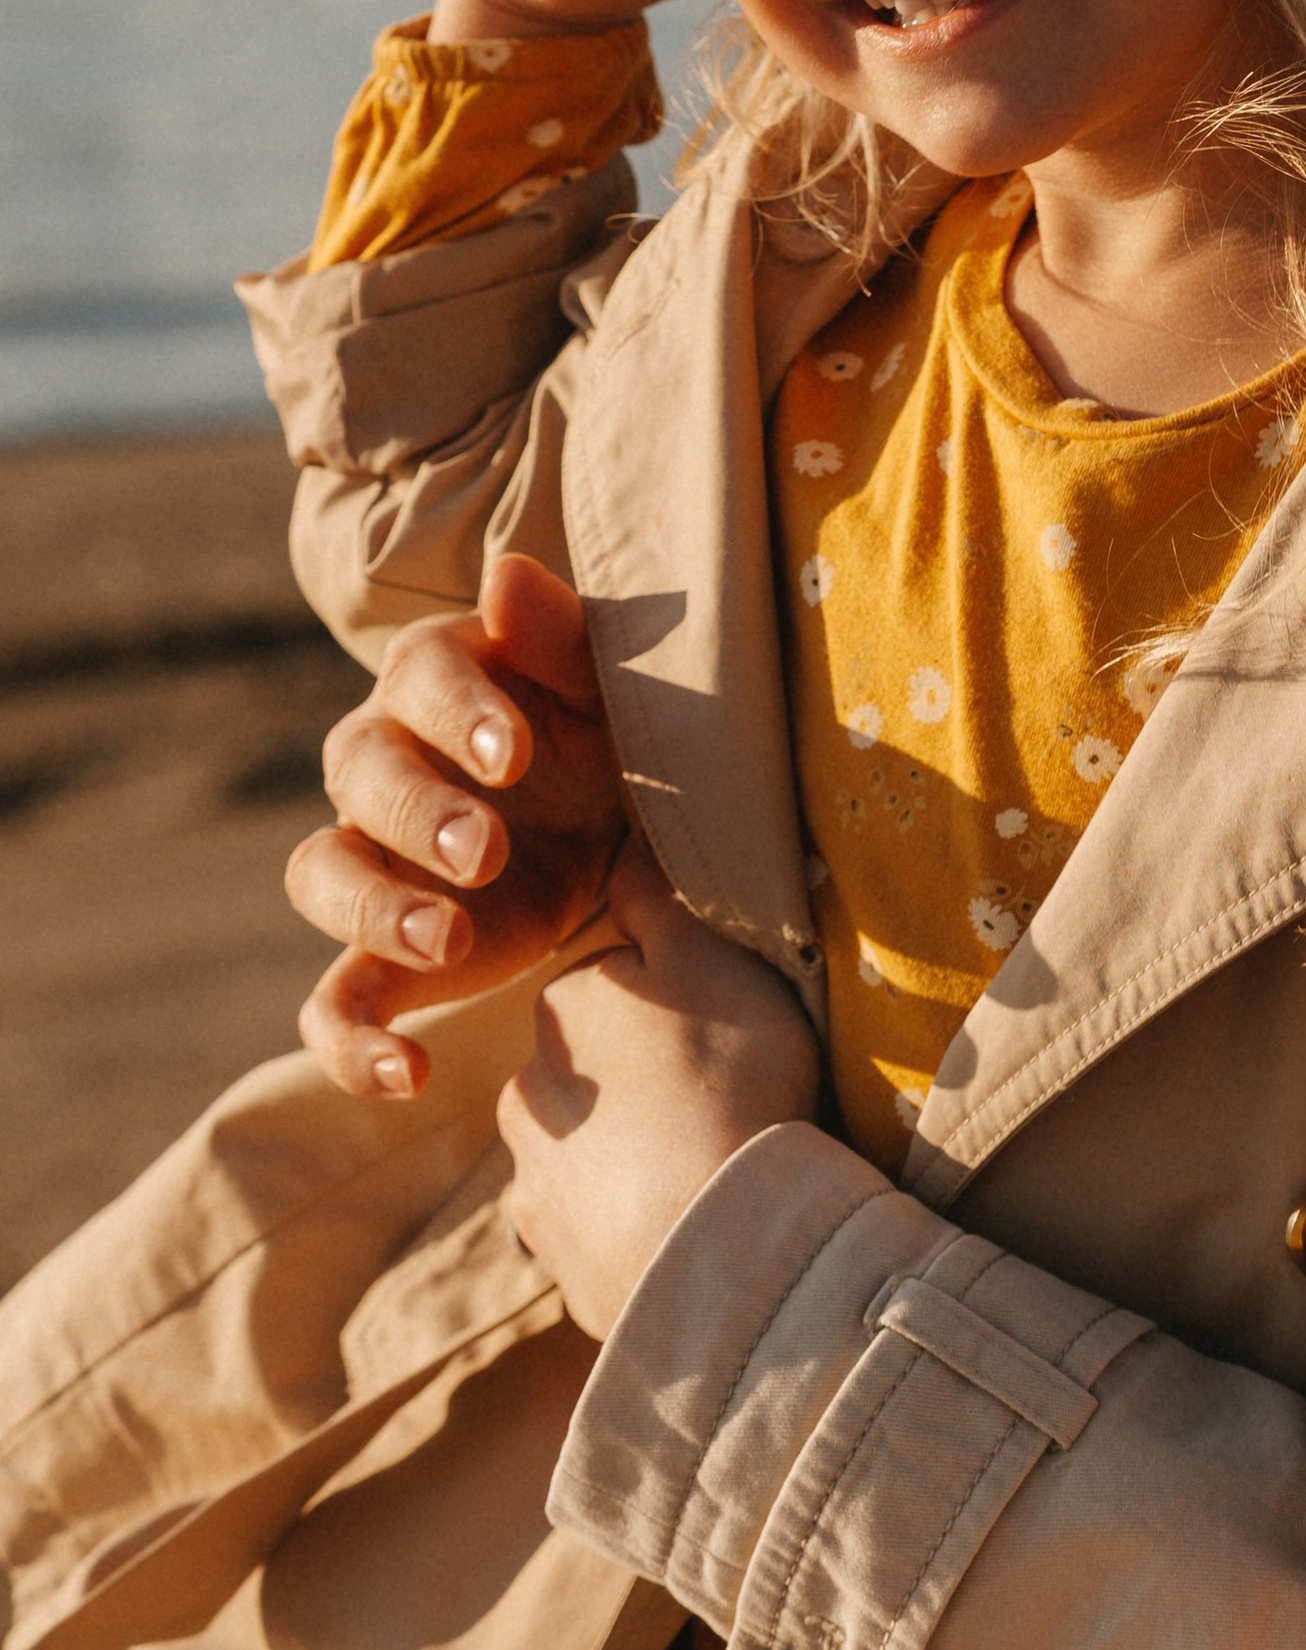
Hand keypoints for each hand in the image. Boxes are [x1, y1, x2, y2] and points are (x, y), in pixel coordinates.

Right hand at [293, 553, 626, 1096]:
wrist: (639, 827)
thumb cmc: (621, 732)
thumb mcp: (617, 687)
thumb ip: (564, 637)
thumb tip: (505, 573)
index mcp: (443, 680)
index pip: (422, 676)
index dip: (461, 712)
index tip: (517, 751)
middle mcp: (386, 761)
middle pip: (359, 774)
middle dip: (417, 811)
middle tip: (485, 850)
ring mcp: (376, 861)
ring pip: (322, 874)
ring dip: (372, 907)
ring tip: (449, 938)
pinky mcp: (387, 953)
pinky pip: (335, 998)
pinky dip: (351, 1042)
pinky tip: (408, 1075)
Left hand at [497, 851, 823, 1337]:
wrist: (717, 1242)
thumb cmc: (728, 1081)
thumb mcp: (712, 961)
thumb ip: (658, 904)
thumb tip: (622, 850)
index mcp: (563, 1007)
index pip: (616, 983)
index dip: (676, 1002)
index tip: (723, 1029)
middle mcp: (526, 1090)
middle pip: (592, 1069)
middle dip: (638, 1080)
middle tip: (719, 1099)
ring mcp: (535, 1183)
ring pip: (588, 1150)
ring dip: (632, 1155)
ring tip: (707, 1169)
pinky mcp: (559, 1257)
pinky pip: (598, 1227)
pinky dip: (633, 1222)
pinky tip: (686, 1223)